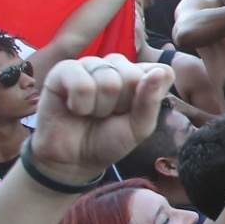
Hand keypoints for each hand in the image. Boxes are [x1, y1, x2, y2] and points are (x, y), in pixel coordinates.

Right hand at [28, 57, 171, 183]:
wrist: (73, 159)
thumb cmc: (108, 140)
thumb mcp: (139, 128)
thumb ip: (151, 101)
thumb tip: (159, 71)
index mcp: (138, 74)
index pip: (161, 72)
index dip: (148, 99)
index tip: (132, 113)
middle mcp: (115, 65)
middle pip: (134, 75)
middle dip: (122, 104)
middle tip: (108, 115)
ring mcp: (90, 64)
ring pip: (108, 80)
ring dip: (100, 107)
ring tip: (91, 113)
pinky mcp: (64, 70)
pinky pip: (82, 84)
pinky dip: (81, 105)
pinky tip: (75, 108)